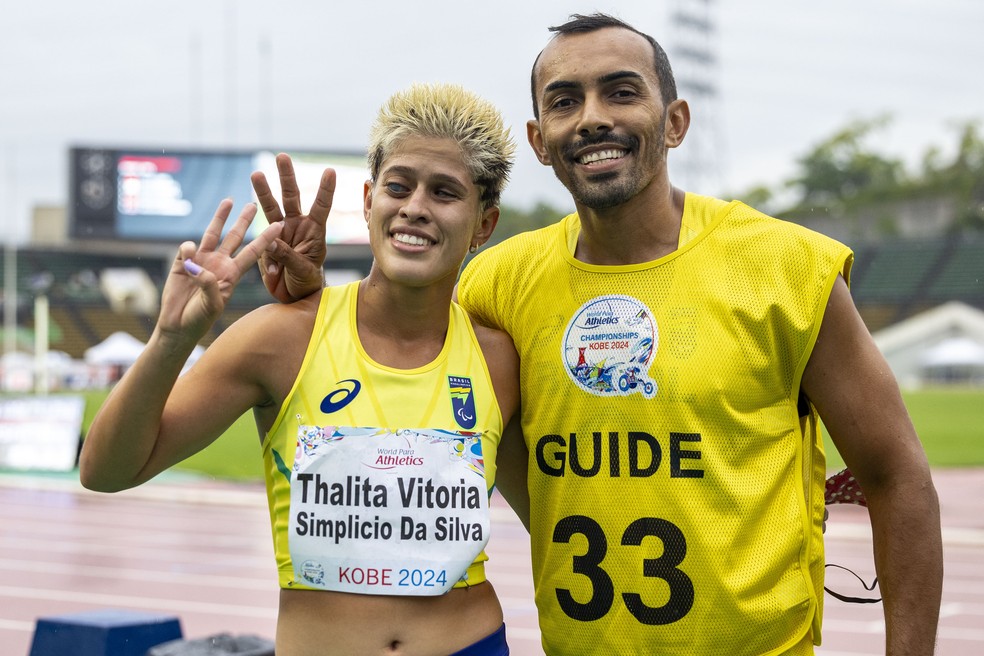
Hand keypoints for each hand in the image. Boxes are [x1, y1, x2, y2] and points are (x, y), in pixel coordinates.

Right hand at [159, 200, 282, 343]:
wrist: (178, 326)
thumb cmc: (200, 319)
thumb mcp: (212, 306)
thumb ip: (210, 286)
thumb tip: (197, 266)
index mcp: (232, 274)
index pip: (253, 253)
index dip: (265, 239)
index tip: (279, 226)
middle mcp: (219, 264)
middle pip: (234, 237)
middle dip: (244, 221)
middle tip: (253, 204)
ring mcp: (201, 261)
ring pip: (213, 234)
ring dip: (220, 217)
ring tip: (229, 201)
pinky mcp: (182, 262)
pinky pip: (187, 248)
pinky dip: (188, 249)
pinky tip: (187, 260)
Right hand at [251, 153, 332, 302]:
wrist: (293, 296)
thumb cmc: (307, 282)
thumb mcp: (303, 270)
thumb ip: (288, 256)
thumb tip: (271, 240)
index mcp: (314, 231)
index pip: (321, 206)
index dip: (325, 189)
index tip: (330, 170)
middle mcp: (297, 226)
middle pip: (291, 197)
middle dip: (286, 177)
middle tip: (282, 156)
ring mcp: (280, 233)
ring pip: (271, 208)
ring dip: (263, 192)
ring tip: (257, 174)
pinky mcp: (265, 242)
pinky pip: (260, 238)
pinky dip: (263, 248)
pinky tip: (271, 265)